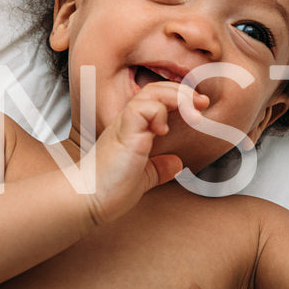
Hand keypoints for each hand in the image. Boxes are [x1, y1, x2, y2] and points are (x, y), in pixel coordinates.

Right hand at [81, 81, 208, 225]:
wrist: (86, 199)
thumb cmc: (108, 190)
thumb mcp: (143, 178)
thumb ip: (158, 168)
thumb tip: (176, 164)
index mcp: (133, 129)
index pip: (156, 99)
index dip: (179, 98)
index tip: (199, 107)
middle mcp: (128, 122)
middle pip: (156, 89)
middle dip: (183, 92)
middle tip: (202, 102)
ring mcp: (125, 125)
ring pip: (151, 93)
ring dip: (176, 97)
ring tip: (192, 110)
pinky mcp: (123, 133)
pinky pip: (141, 109)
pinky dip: (158, 112)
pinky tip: (163, 129)